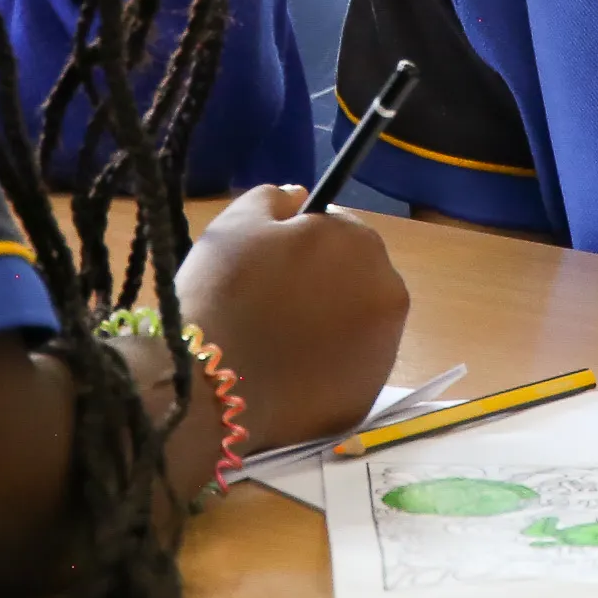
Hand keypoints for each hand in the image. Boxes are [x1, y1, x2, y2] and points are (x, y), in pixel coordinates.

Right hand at [175, 184, 409, 450]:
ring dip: (328, 325)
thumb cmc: (223, 292)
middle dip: (323, 283)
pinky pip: (346, 370)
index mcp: (362, 244)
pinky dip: (324, 367)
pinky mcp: (365, 399)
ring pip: (355, 325)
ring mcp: (383, 352)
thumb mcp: (238, 222)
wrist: (209, 384)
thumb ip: (277, 198)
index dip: (306, 242)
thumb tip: (302, 198)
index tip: (274, 261)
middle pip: (356, 278)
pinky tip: (287, 372)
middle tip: (273, 302)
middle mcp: (388, 295)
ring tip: (278, 340)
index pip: (342, 230)